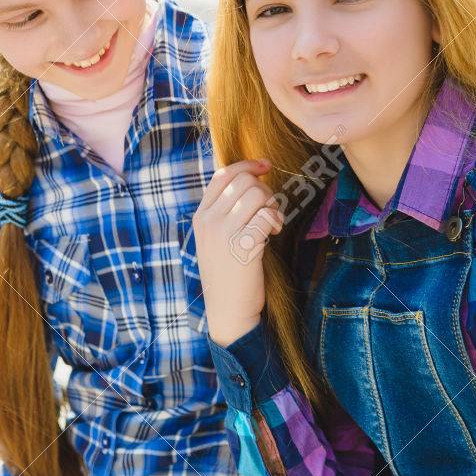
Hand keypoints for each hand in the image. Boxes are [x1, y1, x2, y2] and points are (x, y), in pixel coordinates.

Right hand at [192, 159, 283, 345]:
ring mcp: (223, 233)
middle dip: (264, 190)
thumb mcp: (217, 240)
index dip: (247, 165)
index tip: (266, 166)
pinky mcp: (242, 245)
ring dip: (272, 205)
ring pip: (256, 194)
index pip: (223, 174)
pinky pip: (265, 215)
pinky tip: (273, 234)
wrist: (228, 310)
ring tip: (272, 224)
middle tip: (270, 211)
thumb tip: (251, 181)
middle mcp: (208, 221)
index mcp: (201, 216)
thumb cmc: (229, 275)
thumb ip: (226, 213)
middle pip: (244, 181)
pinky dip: (275, 220)